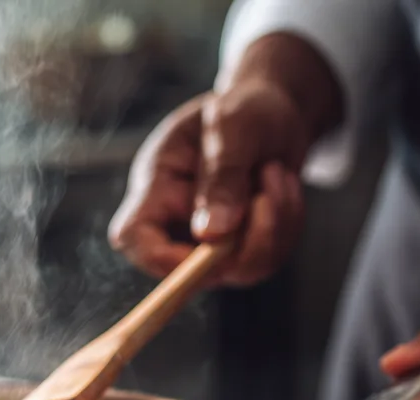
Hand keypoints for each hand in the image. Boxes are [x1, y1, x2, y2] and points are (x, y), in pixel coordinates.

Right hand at [108, 33, 343, 286]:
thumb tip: (213, 233)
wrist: (273, 111)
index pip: (132, 237)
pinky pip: (267, 260)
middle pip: (193, 271)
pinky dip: (287, 223)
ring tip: (276, 171)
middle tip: (272, 174)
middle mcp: (175, 223)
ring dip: (275, 222)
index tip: (208, 245)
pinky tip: (282, 185)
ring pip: (240, 270)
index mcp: (156, 186)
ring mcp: (208, 245)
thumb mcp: (235, 126)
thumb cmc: (244, 109)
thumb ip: (223, 175)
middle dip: (247, 236)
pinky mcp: (239, 252)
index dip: (159, 256)